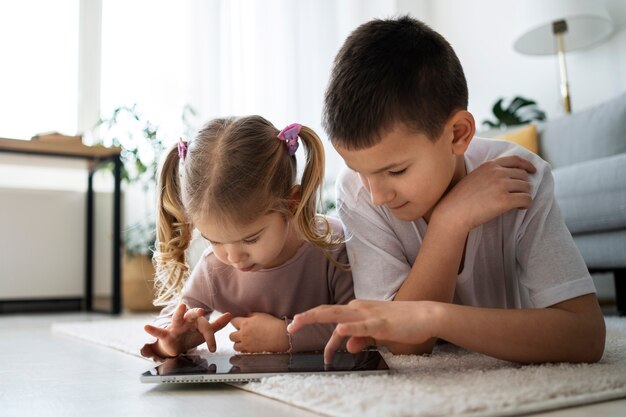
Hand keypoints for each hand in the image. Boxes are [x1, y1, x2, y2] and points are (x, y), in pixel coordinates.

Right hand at [141, 304, 231, 359]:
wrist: (176, 346)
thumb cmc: (191, 336)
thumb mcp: (204, 331)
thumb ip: (217, 324)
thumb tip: (231, 315)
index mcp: (197, 320)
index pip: (206, 327)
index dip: (210, 338)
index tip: (212, 349)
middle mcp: (186, 320)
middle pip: (193, 315)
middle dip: (197, 313)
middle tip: (203, 312)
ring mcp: (175, 326)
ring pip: (177, 318)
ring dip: (179, 312)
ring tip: (181, 306)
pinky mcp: (166, 334)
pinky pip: (159, 331)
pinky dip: (152, 329)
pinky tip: (146, 327)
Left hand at [230, 312, 289, 352]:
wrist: (280, 336)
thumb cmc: (273, 324)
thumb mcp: (261, 315)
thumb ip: (250, 315)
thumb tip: (245, 316)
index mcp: (245, 323)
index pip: (232, 321)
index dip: (235, 321)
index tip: (239, 322)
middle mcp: (243, 334)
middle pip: (231, 336)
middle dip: (235, 334)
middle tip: (242, 332)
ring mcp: (246, 344)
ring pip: (235, 346)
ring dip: (238, 343)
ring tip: (245, 340)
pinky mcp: (251, 351)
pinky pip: (242, 352)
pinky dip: (244, 349)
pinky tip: (250, 345)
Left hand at [288, 300, 437, 362]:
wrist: (424, 316)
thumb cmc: (401, 323)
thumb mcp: (375, 333)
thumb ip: (360, 339)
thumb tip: (346, 346)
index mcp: (356, 309)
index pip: (330, 317)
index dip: (313, 324)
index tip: (301, 335)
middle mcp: (359, 308)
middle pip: (328, 311)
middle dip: (307, 318)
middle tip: (290, 327)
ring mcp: (370, 315)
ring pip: (339, 315)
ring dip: (318, 318)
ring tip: (300, 321)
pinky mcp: (382, 323)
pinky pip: (363, 326)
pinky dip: (351, 328)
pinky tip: (340, 330)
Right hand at [435, 155, 535, 231]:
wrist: (453, 212)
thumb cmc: (461, 199)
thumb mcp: (475, 177)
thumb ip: (490, 173)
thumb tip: (508, 177)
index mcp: (490, 165)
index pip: (515, 160)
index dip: (527, 165)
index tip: (532, 171)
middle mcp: (497, 172)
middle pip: (523, 176)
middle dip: (524, 186)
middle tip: (518, 196)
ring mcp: (501, 185)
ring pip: (526, 188)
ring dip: (524, 196)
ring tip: (517, 204)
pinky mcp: (504, 200)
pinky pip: (526, 199)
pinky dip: (526, 205)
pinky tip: (519, 209)